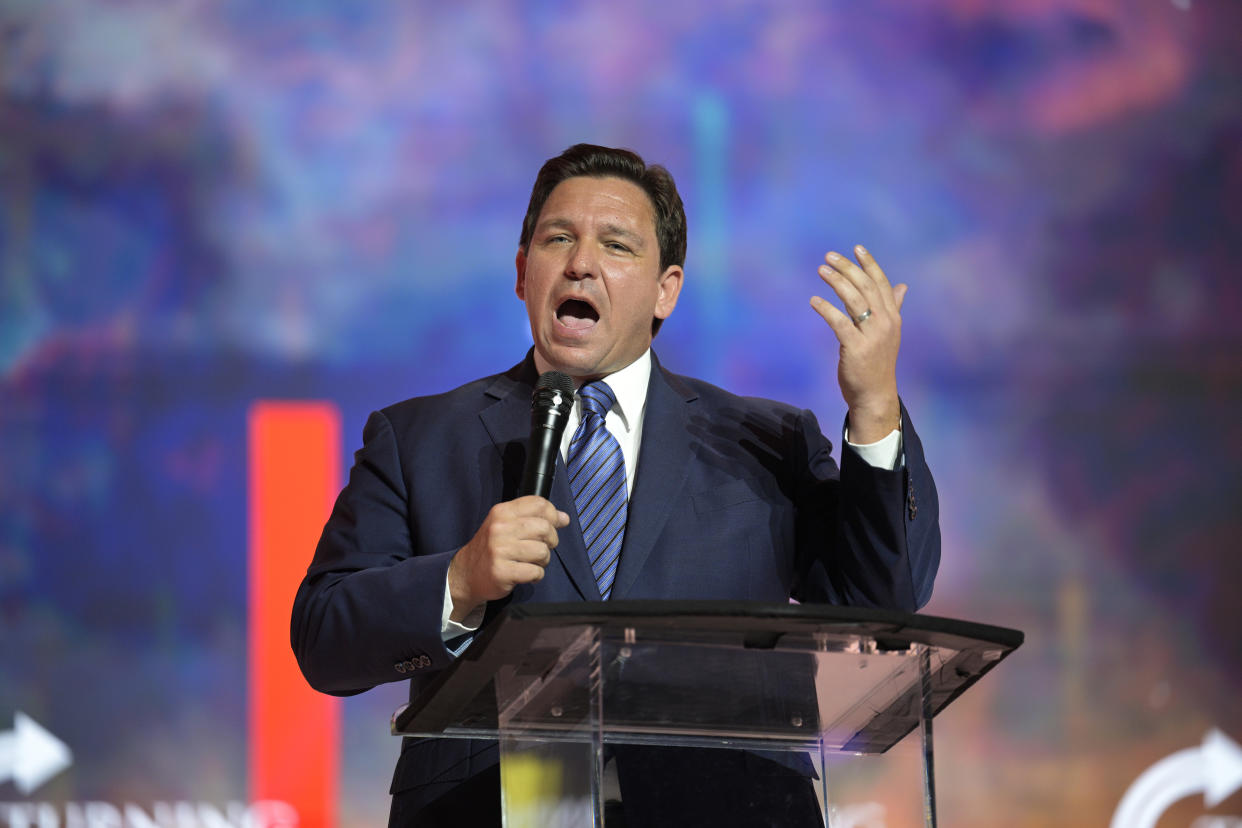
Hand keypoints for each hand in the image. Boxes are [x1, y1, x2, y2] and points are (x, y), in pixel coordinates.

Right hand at [447, 496, 569, 621]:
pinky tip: (526, 573)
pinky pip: (535, 572)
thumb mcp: (505, 525)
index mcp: (502, 512)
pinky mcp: (502, 571)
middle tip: (542, 548)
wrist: (466, 574)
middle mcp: (500, 528)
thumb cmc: (491, 549)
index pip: (538, 503)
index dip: (553, 514)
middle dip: (551, 540)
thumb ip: (533, 518)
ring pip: (542, 551)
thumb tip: (564, 518)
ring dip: (543, 560)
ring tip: (531, 562)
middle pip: (545, 527)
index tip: (555, 524)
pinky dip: (536, 575)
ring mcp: (500, 550)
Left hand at [809, 245, 905, 443]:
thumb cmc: (878, 363)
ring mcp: (872, 336)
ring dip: (836, 282)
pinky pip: (839, 322)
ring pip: (854, 300)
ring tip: (821, 270)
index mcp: (892, 317)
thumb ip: (893, 307)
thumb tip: (902, 286)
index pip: (882, 283)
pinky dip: (826, 309)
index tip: (856, 248)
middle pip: (866, 287)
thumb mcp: (888, 333)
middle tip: (829, 256)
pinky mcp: (855, 348)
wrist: (875, 395)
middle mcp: (885, 323)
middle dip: (848, 268)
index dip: (869, 264)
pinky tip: (814, 300)